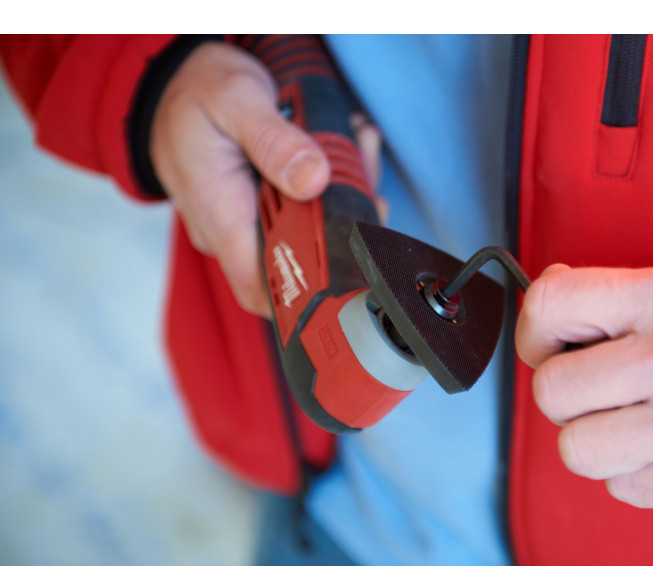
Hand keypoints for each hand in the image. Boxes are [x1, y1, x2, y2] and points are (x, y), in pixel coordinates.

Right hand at [150, 41, 382, 316]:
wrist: (172, 83)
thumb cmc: (199, 92)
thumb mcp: (237, 100)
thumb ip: (275, 142)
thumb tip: (314, 180)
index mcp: (219, 214)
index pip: (261, 288)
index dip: (306, 295)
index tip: (351, 263)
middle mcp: (228, 231)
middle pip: (295, 262)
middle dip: (341, 230)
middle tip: (367, 178)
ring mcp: (242, 224)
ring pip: (303, 236)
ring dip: (339, 201)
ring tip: (356, 148)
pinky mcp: (255, 211)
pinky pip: (297, 215)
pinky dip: (326, 188)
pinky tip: (340, 148)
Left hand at [515, 262, 652, 517]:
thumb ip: (621, 293)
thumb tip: (547, 301)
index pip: (551, 304)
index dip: (535, 328)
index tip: (550, 341)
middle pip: (551, 390)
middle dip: (563, 390)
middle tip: (594, 385)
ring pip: (577, 449)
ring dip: (593, 437)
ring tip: (629, 419)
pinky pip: (622, 488)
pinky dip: (633, 472)